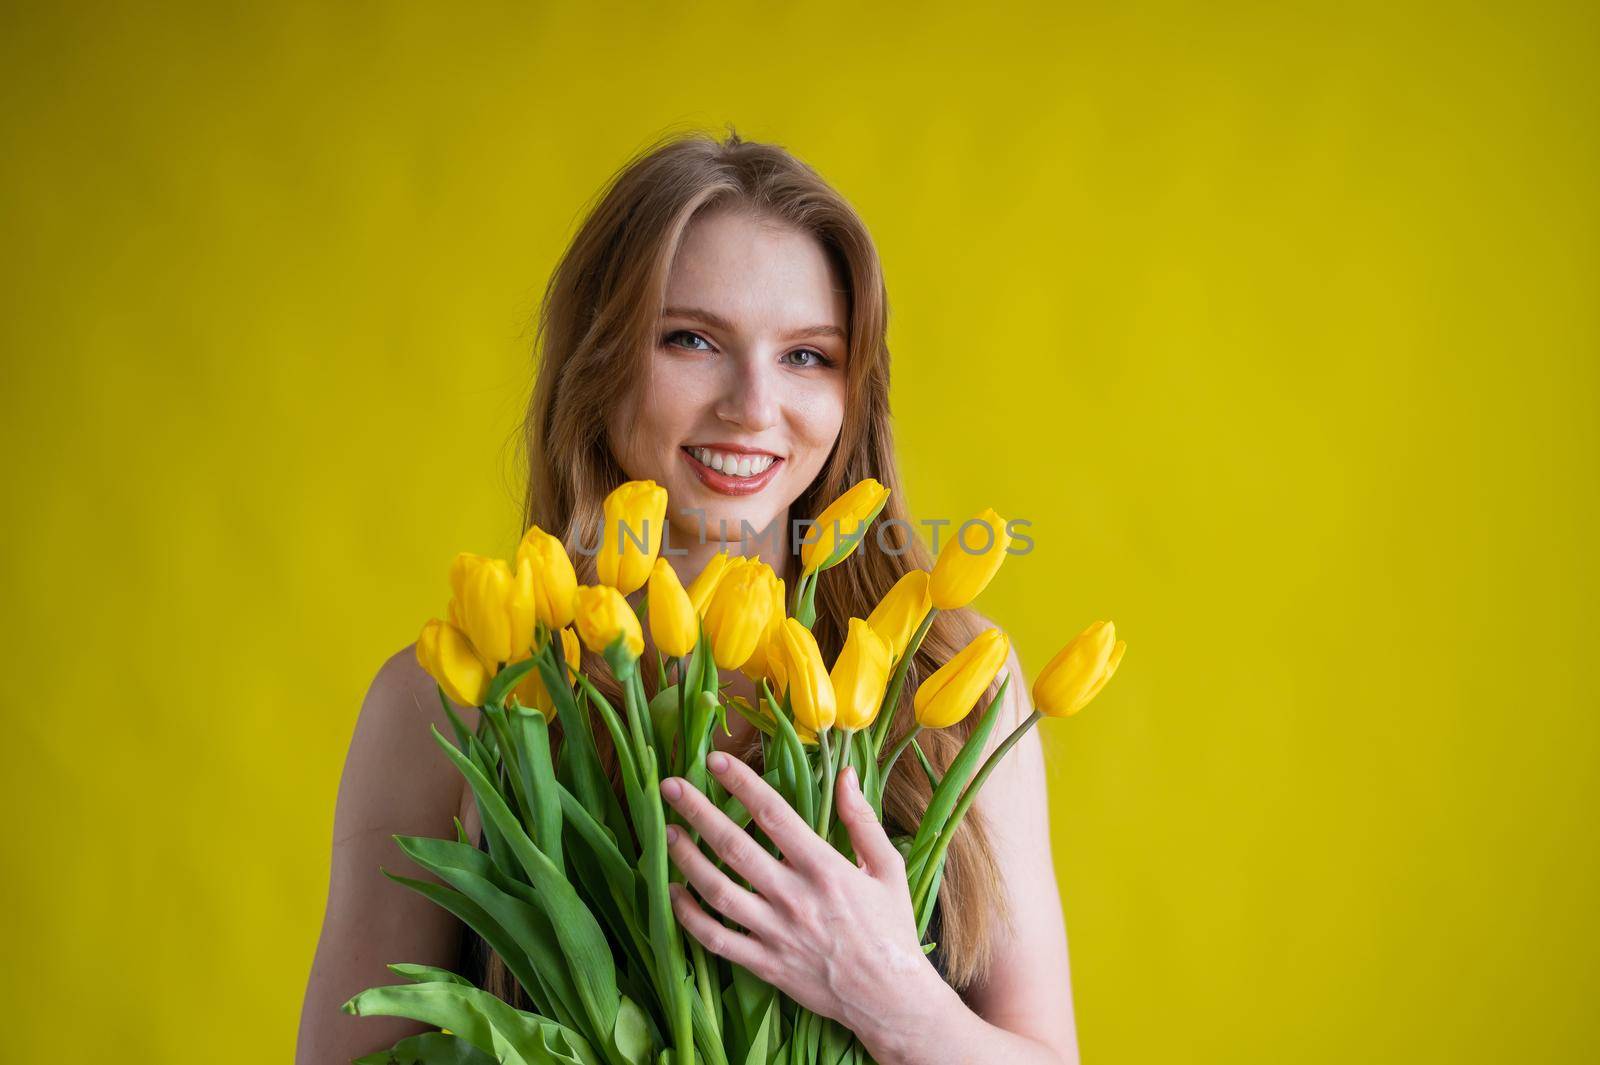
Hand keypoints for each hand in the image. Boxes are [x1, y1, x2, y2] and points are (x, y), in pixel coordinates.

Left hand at [659, 751, 952, 1048]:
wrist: (889, 998)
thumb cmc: (890, 929)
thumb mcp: (888, 868)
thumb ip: (862, 821)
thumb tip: (846, 775)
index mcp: (824, 868)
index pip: (774, 815)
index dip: (742, 783)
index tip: (717, 760)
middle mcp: (793, 897)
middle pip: (734, 847)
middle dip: (698, 812)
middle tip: (671, 787)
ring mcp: (775, 933)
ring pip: (717, 891)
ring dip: (687, 860)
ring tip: (666, 834)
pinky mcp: (763, 964)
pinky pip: (716, 939)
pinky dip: (689, 917)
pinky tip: (674, 894)